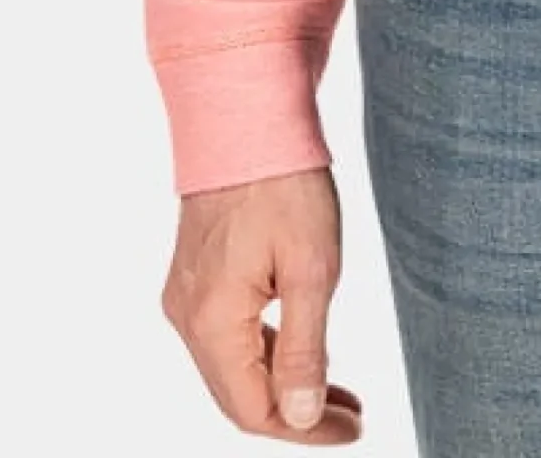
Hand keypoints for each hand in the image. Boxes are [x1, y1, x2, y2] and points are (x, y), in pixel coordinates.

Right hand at [160, 166, 362, 440]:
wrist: (247, 115)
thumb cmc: (285, 183)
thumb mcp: (312, 268)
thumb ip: (303, 349)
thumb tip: (302, 418)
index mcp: (211, 322)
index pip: (252, 411)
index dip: (304, 431)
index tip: (352, 429)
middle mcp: (187, 316)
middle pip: (238, 395)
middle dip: (296, 414)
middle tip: (352, 417)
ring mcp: (187, 295)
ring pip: (233, 366)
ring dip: (282, 385)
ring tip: (339, 394)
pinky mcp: (197, 275)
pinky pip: (227, 334)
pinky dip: (266, 351)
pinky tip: (303, 349)